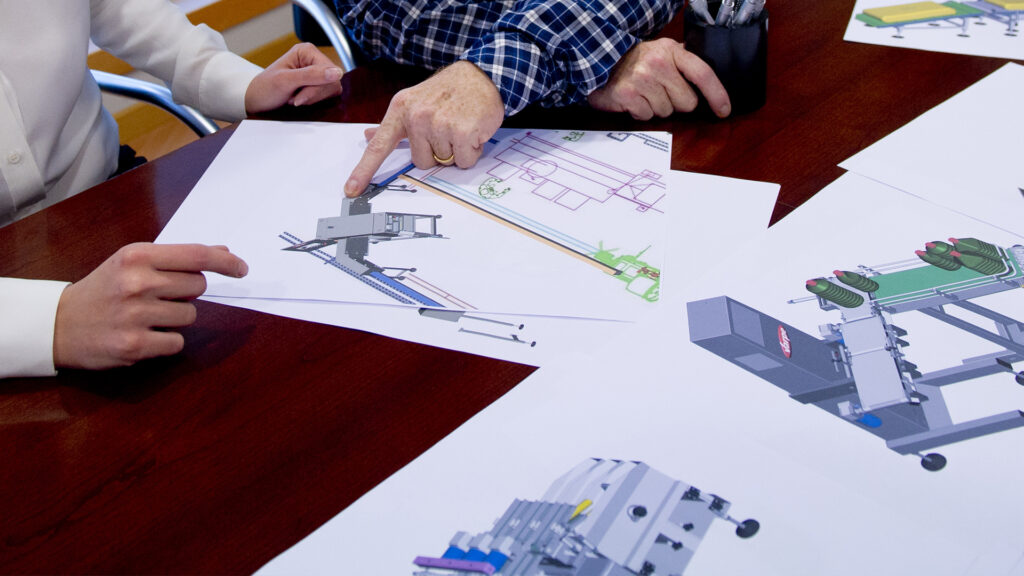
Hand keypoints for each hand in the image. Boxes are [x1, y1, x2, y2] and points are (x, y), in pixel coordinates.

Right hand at [52, 243, 247, 369]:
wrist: (59, 324)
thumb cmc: (103, 289)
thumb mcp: (132, 263)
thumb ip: (176, 258)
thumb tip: (222, 251)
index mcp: (137, 256)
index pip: (197, 255)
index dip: (226, 262)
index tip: (242, 268)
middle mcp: (137, 282)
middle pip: (198, 287)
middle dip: (187, 292)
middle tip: (159, 295)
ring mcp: (136, 315)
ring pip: (190, 316)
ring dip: (176, 317)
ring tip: (145, 315)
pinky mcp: (135, 345)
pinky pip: (177, 342)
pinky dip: (167, 341)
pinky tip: (143, 334)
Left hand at [245, 43, 343, 113]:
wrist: (256, 100)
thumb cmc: (265, 88)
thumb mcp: (286, 81)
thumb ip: (311, 76)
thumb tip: (337, 73)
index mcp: (307, 51)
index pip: (329, 71)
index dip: (317, 88)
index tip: (298, 96)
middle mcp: (314, 59)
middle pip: (332, 81)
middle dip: (314, 94)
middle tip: (295, 97)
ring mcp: (317, 73)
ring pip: (331, 89)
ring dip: (313, 98)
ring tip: (295, 98)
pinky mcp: (318, 85)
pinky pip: (328, 95)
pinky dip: (315, 101)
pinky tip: (301, 100)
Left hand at [344, 60, 504, 196]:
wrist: (480, 75)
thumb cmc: (446, 91)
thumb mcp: (413, 101)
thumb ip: (392, 125)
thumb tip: (368, 137)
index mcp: (401, 110)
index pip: (379, 147)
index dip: (364, 171)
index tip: (351, 190)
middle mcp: (417, 116)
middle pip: (421, 162)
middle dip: (437, 152)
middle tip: (447, 129)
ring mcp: (439, 124)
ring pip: (445, 162)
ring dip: (456, 150)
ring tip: (460, 126)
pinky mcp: (462, 132)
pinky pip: (464, 161)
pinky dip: (472, 151)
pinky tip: (472, 131)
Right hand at [588, 38, 730, 119]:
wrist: (600, 62)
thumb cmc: (635, 62)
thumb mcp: (662, 52)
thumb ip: (683, 63)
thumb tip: (708, 82)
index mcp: (672, 50)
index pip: (703, 74)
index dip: (717, 94)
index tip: (724, 110)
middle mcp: (658, 62)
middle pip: (687, 102)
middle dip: (676, 102)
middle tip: (660, 91)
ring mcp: (642, 78)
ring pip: (667, 112)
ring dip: (656, 108)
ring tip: (644, 94)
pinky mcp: (627, 94)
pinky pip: (647, 117)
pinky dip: (640, 113)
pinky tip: (633, 101)